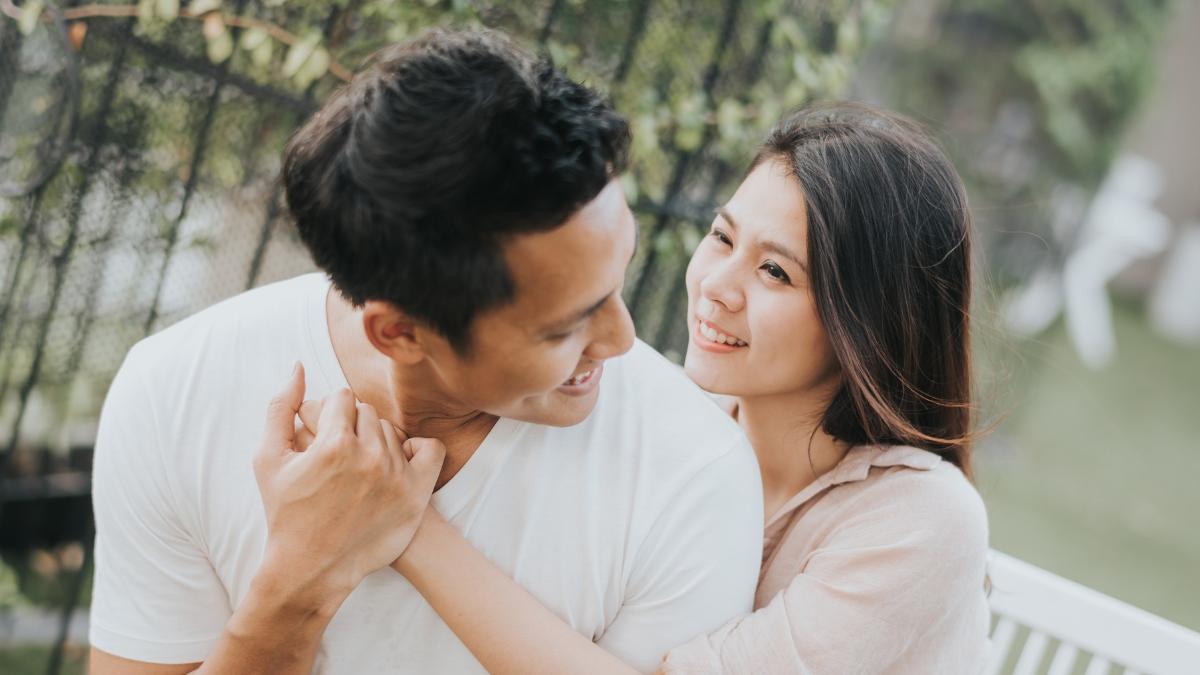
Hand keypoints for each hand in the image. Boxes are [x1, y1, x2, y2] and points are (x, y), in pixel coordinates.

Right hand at [253, 363, 445, 597]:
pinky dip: (416, 450)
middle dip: (351, 427)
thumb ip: (280, 407)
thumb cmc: (286, 513)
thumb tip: (298, 367)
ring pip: (391, 431)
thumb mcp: (268, 459)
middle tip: (338, 455)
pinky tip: (396, 462)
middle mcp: (369, 456)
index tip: (322, 438)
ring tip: (357, 468)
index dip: (329, 416)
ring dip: (375, 441)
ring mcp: (396, 476)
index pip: (342, 398)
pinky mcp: (416, 494)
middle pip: (367, 412)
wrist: (310, 568)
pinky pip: (430, 449)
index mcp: (333, 443)